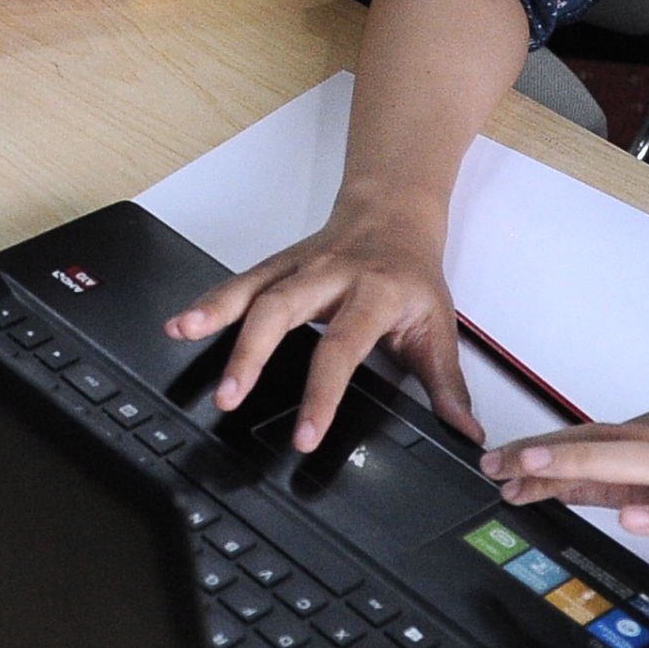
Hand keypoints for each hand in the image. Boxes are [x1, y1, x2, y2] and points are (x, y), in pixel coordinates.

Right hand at [162, 197, 480, 452]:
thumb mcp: (439, 326)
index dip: (323, 393)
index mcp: (374, 294)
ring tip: (185, 336)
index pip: (343, 347)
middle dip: (251, 353)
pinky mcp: (277, 265)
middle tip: (229, 397)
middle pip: (282, 310)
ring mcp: (298, 267)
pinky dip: (209, 301)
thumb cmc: (411, 272)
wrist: (394, 213)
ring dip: (216, 314)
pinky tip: (183, 322)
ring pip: (253, 289)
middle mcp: (330, 276)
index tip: (306, 434)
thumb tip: (465, 432)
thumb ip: (446, 385)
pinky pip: (240, 281)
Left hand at [478, 397, 648, 630]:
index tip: (507, 462)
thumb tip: (567, 481)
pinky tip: (630, 519)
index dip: (556, 447)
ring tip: (540, 472)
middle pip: (625, 440)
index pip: (616, 431)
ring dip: (590, 467)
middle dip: (555, 453)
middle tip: (502, 463)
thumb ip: (641, 486)